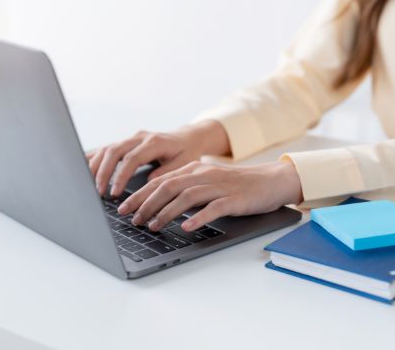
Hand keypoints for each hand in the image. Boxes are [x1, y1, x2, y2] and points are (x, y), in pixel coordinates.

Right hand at [86, 120, 229, 196]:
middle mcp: (139, 137)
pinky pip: (106, 149)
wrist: (187, 138)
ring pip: (107, 149)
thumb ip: (167, 172)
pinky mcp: (125, 143)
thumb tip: (149, 184)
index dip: (120, 175)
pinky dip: (94, 158)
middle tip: (99, 192)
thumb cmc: (187, 152)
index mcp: (154, 142)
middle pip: (114, 151)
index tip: (115, 193)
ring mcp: (130, 139)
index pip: (131, 158)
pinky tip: (83, 168)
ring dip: (96, 166)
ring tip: (90, 185)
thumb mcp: (184, 163)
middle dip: (103, 172)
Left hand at [117, 160, 302, 231]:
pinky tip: (186, 227)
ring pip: (186, 196)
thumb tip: (156, 204)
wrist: (272, 181)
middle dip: (146, 203)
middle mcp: (203, 174)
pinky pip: (213, 208)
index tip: (123, 208)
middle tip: (132, 219)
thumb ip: (184, 188)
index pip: (160, 180)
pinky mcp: (234, 199)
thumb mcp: (206, 182)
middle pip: (168, 187)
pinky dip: (198, 217)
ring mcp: (219, 186)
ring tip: (152, 226)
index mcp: (193, 169)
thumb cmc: (235, 185)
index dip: (139, 195)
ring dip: (166, 212)